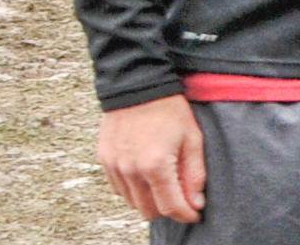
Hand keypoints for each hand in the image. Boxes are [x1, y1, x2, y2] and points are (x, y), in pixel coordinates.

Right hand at [96, 95, 204, 223]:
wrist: (137, 85)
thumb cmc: (170, 110)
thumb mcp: (192, 139)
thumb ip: (194, 174)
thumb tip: (195, 203)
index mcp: (155, 165)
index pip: (170, 206)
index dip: (186, 215)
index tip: (195, 214)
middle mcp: (130, 170)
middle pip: (148, 210)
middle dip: (167, 210)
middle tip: (182, 200)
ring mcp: (113, 166)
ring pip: (132, 202)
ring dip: (149, 201)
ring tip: (165, 186)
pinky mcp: (104, 160)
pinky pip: (118, 188)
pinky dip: (133, 190)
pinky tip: (146, 177)